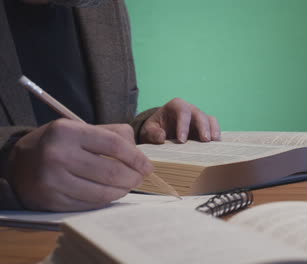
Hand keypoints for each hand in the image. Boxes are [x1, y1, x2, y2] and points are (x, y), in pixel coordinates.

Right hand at [5, 119, 153, 211]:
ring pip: (103, 193)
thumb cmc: (59, 143)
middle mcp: (58, 155)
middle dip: (133, 177)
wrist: (20, 163)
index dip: (137, 158)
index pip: (115, 145)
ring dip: (122, 191)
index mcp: (68, 132)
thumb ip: (113, 134)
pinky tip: (109, 193)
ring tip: (127, 186)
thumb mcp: (80, 128)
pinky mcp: (52, 201)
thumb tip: (140, 155)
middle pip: (112, 172)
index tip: (148, 166)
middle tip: (140, 178)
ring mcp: (53, 181)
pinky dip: (105, 200)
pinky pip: (90, 205)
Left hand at [139, 97, 220, 143]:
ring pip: (210, 120)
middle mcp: (190, 109)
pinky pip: (214, 128)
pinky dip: (216, 135)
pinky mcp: (205, 127)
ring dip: (213, 130)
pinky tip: (216, 144)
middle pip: (199, 114)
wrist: (161, 131)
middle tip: (205, 140)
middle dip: (203, 127)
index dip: (183, 125)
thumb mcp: (148, 130)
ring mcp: (199, 118)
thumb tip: (161, 137)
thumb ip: (152, 133)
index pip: (182, 111)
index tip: (181, 140)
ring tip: (214, 142)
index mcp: (176, 105)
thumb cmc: (156, 128)